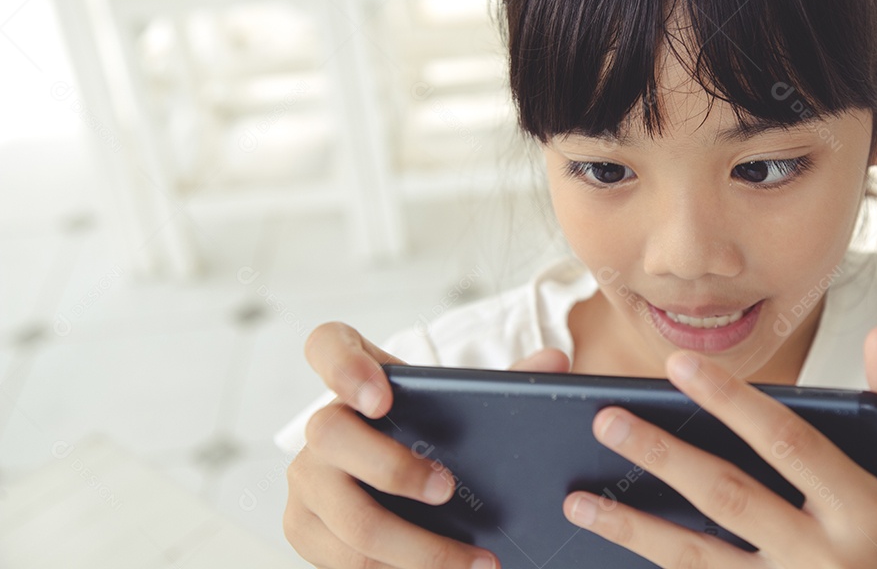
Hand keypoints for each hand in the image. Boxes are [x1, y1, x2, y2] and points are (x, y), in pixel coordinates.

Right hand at [283, 320, 569, 567]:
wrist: (393, 490)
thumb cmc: (431, 437)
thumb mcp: (460, 410)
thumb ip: (502, 384)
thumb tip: (557, 361)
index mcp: (355, 378)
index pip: (325, 345)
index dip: (344, 366)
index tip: (382, 398)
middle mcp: (320, 424)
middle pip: (330, 435)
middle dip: (393, 468)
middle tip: (449, 490)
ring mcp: (306, 480)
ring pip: (349, 519)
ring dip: (418, 550)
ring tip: (475, 563)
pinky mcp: (304, 529)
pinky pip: (347, 563)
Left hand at [561, 325, 876, 568]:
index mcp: (864, 511)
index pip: (787, 442)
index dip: (732, 401)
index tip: (678, 366)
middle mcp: (822, 558)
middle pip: (728, 498)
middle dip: (663, 456)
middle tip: (605, 421)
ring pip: (699, 559)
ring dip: (634, 528)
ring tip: (579, 499)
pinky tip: (614, 552)